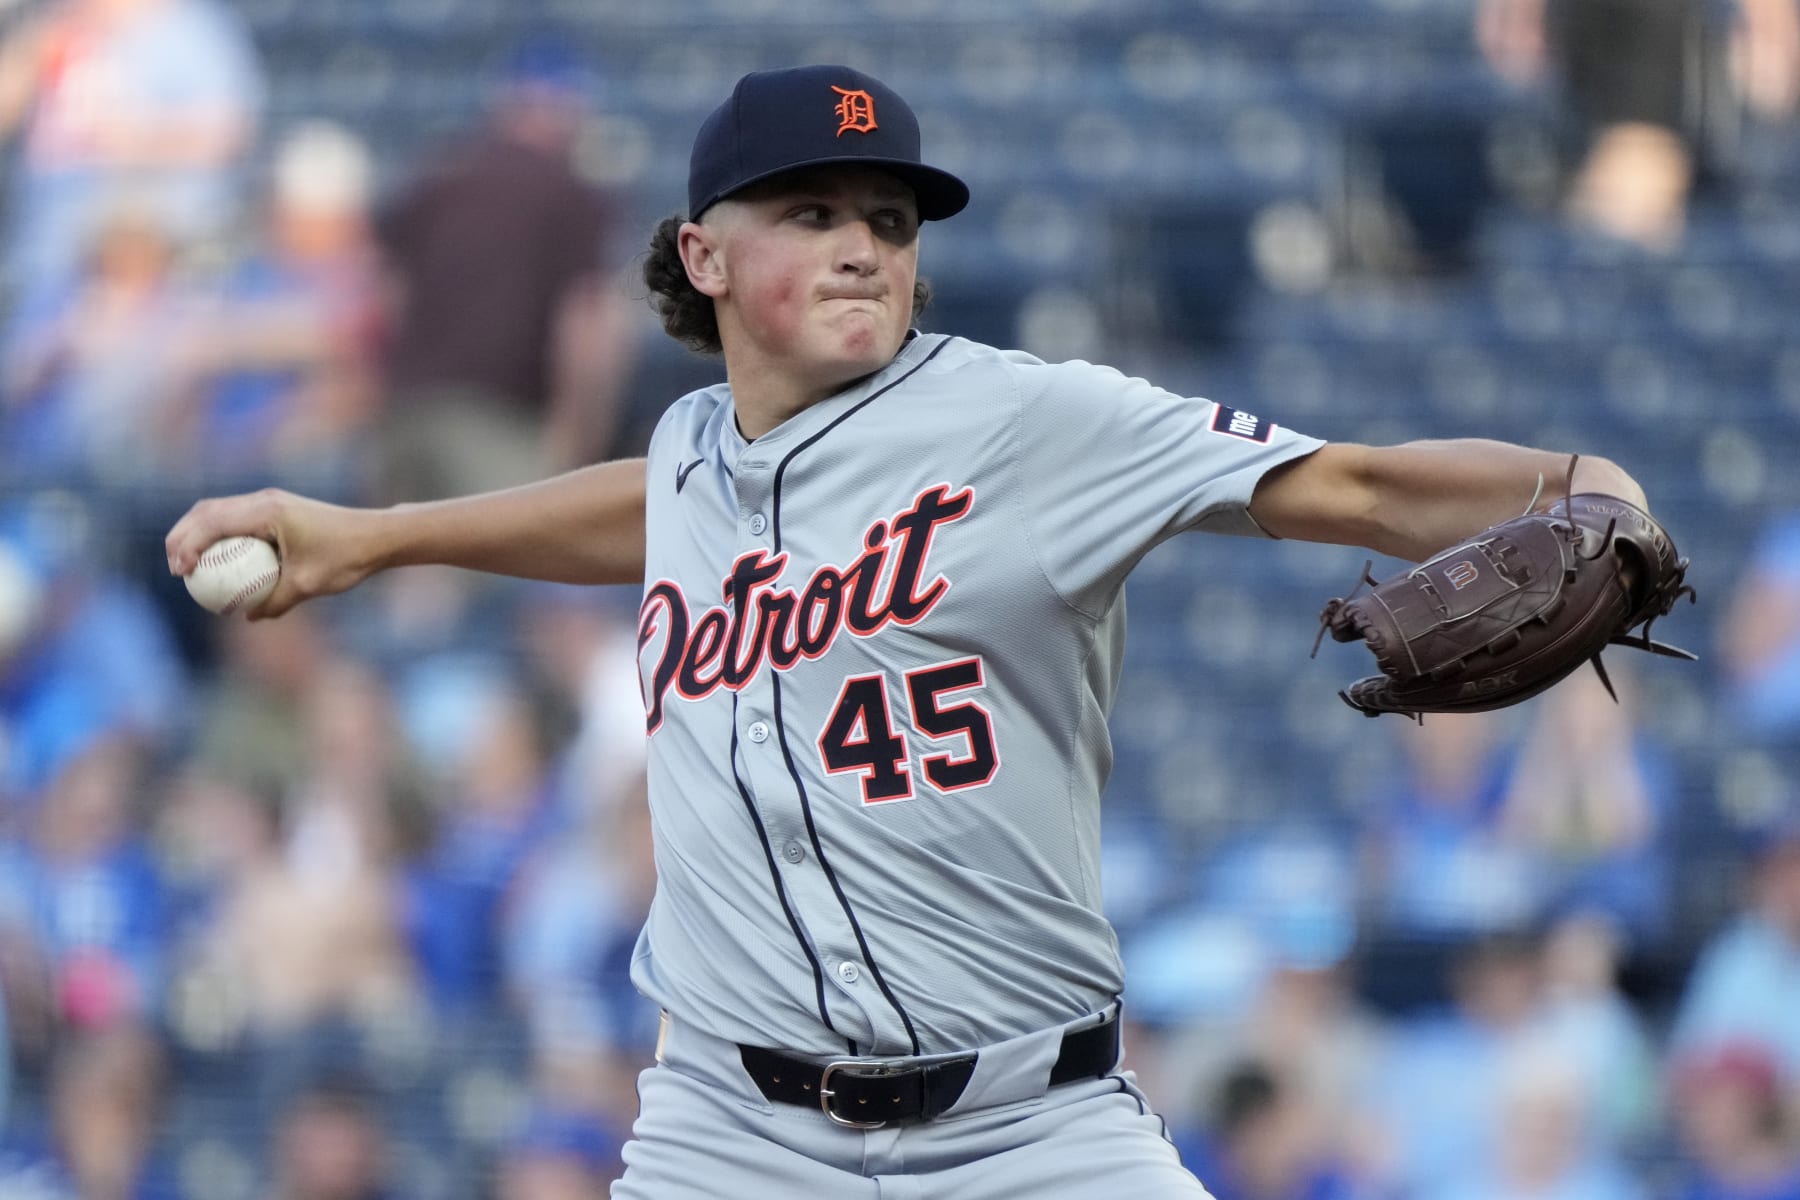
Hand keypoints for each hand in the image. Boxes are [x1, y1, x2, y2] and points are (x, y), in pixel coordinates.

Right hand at [165, 488, 384, 618]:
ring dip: (197, 534)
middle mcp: (264, 500)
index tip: (183, 573)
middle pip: (206, 511)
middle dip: (182, 537)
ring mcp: (269, 502)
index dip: (188, 545)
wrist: (376, 536)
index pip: (213, 522)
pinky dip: (219, 536)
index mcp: (267, 512)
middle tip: (176, 570)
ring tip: (187, 566)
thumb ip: (274, 601)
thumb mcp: (308, 585)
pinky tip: (217, 563)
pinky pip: (237, 519)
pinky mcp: (276, 510)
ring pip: (218, 511)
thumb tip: (246, 616)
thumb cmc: (345, 557)